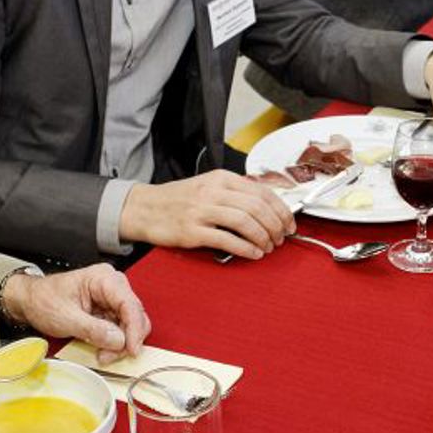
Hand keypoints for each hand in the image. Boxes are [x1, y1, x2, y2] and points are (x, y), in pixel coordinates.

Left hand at [6, 265, 150, 363]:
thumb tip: (118, 340)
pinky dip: (114, 343)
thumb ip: (94, 329)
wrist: (28, 301)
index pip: (129, 303)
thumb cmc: (43, 300)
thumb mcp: (66, 317)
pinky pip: (120, 329)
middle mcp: (112, 286)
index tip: (132, 348)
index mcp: (104, 278)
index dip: (134, 328)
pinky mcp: (107, 312)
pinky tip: (103, 350)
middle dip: (127, 339)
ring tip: (104, 355)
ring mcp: (111, 299)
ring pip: (130, 325)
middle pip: (134, 315)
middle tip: (112, 356)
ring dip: (120, 344)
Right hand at [120, 170, 294, 259]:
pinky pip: (227, 240)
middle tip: (280, 239)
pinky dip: (246, 248)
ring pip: (245, 222)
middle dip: (275, 226)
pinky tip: (253, 253)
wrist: (144, 208)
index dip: (281, 210)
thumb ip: (236, 194)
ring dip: (263, 238)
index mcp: (221, 178)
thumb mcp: (209, 186)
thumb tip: (268, 208)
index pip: (262, 192)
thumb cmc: (178, 200)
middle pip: (257, 208)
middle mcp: (213, 192)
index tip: (289, 223)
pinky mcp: (192, 231)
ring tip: (268, 247)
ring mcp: (202, 211)